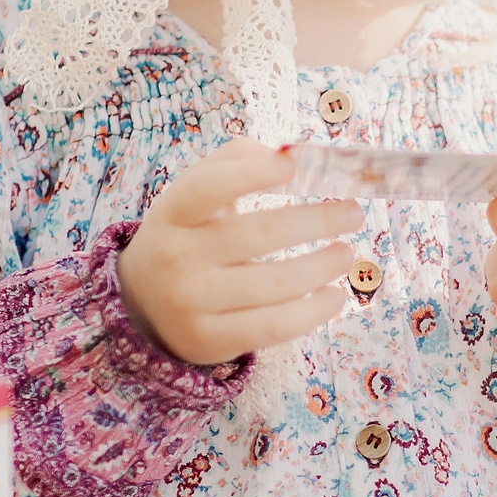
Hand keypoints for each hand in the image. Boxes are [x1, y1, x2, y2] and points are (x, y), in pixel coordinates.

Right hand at [118, 141, 361, 365]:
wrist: (144, 302)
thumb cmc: (188, 234)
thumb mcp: (195, 194)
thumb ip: (236, 163)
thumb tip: (291, 156)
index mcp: (172, 213)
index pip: (206, 189)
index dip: (249, 174)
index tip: (293, 165)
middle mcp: (175, 258)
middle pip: (258, 235)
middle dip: (316, 220)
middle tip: (353, 213)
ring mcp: (189, 303)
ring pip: (274, 285)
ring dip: (322, 266)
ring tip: (346, 254)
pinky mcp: (207, 341)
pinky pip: (273, 327)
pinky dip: (313, 311)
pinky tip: (336, 296)